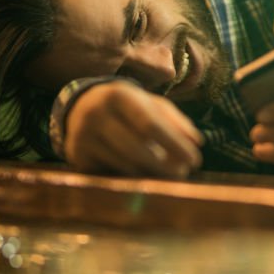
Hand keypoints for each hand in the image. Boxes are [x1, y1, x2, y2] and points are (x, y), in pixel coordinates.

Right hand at [64, 80, 202, 177]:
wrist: (83, 107)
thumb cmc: (130, 108)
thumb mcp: (152, 105)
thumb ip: (176, 121)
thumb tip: (196, 142)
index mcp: (118, 95)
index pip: (150, 124)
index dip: (174, 144)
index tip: (195, 160)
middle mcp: (96, 113)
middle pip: (136, 148)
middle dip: (165, 165)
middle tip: (183, 173)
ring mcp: (82, 135)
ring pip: (124, 165)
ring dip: (151, 174)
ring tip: (169, 175)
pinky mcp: (77, 155)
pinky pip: (111, 173)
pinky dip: (132, 177)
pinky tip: (145, 175)